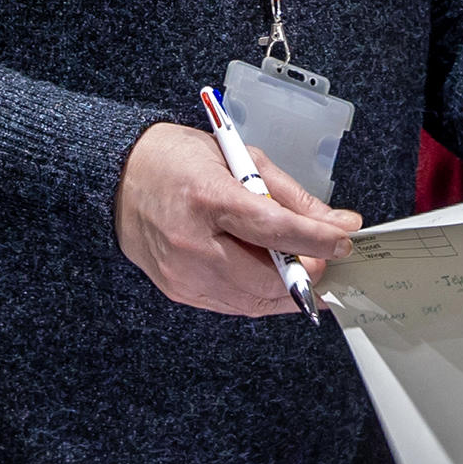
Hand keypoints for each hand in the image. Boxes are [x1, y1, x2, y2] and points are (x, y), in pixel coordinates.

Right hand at [114, 121, 360, 316]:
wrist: (118, 178)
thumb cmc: (177, 160)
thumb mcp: (241, 158)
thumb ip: (291, 196)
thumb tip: (337, 223)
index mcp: (208, 198)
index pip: (274, 229)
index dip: (316, 240)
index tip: (344, 242)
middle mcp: (191, 243)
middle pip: (265, 276)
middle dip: (308, 272)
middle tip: (330, 259)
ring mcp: (181, 274)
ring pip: (252, 300)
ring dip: (289, 289)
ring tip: (309, 269)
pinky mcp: (177, 291)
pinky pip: (232, 305)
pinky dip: (261, 295)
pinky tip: (276, 277)